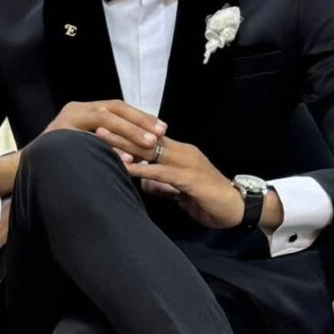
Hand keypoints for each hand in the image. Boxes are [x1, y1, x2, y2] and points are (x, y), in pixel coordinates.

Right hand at [45, 98, 165, 152]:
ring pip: (103, 120)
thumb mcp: (88, 144)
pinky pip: (90, 141)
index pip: (117, 107)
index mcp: (84, 109)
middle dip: (139, 122)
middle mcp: (75, 110)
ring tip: (148, 145)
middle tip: (159, 135)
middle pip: (113, 109)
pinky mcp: (60, 137)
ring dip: (128, 132)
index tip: (162, 128)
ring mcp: (65, 121)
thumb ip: (109, 139)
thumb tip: (143, 144)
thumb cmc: (63, 159)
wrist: (27, 168)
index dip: (140, 116)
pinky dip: (110, 149)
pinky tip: (127, 160)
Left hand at [102, 132, 247, 229]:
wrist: (239, 209)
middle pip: (145, 139)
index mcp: (180, 153)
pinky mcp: (190, 178)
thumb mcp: (181, 192)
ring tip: (101, 140)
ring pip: (150, 150)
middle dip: (119, 132)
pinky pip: (161, 172)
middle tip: (94, 124)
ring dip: (125, 145)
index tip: (103, 129)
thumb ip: (164, 185)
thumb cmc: (210, 201)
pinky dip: (142, 169)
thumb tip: (145, 183)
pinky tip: (125, 167)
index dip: (126, 134)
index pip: (148, 140)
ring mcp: (187, 163)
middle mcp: (183, 152)